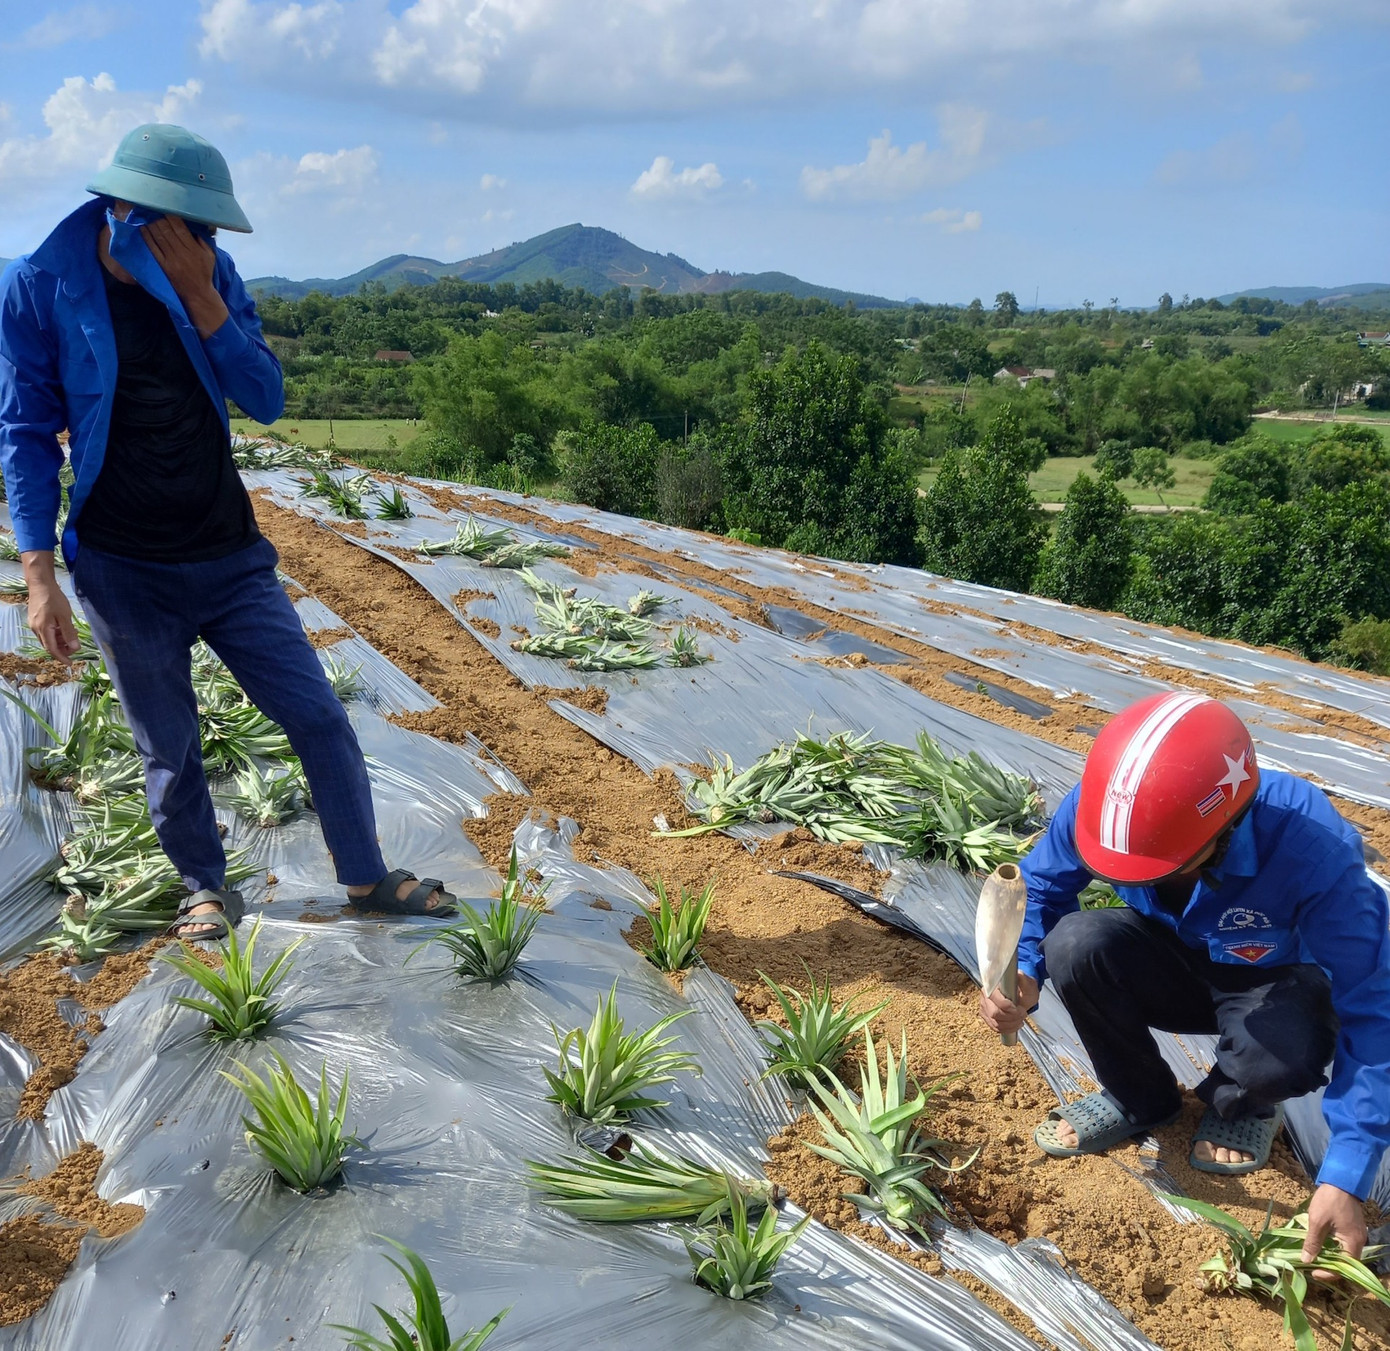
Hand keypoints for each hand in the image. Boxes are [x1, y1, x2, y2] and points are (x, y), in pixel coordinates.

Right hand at [25, 576, 79, 662]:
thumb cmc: (54, 599)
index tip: (70, 663)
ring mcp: (35, 624)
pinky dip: (56, 634)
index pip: (52, 649)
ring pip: (48, 638)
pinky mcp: (36, 619)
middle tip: (76, 646)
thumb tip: (75, 648)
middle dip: (63, 649)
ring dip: (60, 641)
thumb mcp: (64, 616)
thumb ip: (69, 633)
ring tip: (72, 636)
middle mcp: (36, 629)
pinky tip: (65, 629)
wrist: (41, 584)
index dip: (61, 657)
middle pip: (50, 645)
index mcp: (43, 629)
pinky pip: (46, 632)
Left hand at [141, 216, 228, 338]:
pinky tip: (142, 227)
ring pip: (159, 237)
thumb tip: (196, 222)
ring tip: (145, 212)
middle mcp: (182, 253)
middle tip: (151, 205)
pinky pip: (153, 248)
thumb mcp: (210, 255)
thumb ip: (203, 239)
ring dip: (150, 223)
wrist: (197, 293)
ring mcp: (171, 260)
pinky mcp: (163, 265)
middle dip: (158, 216)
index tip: (164, 204)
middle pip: (167, 230)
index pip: (180, 227)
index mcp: (194, 249)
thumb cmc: (204, 272)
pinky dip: (147, 237)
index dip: (170, 215)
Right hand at [979, 971, 1038, 1036]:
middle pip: (993, 1013)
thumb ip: (1024, 979)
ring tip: (1020, 1019)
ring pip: (995, 1022)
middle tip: (1022, 1014)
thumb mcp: (1028, 983)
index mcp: (992, 984)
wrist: (1021, 994)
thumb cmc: (1023, 988)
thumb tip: (1019, 974)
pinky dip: (1007, 1028)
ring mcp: (984, 1006)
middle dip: (1011, 1017)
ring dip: (1011, 1024)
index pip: (994, 999)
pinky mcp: (986, 1016)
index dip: (1008, 1007)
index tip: (1020, 1009)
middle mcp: (985, 995)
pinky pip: (995, 1027)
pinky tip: (1015, 1024)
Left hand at [1301, 1183, 1366, 1279]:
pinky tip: (1319, 1245)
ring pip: (1343, 1254)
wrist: (1341, 1181)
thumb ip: (1313, 1242)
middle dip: (1328, 1266)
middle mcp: (1358, 1242)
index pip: (1344, 1267)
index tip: (1312, 1271)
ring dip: (1329, 1257)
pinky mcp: (1352, 1229)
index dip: (1328, 1273)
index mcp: (1353, 1242)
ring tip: (1313, 1257)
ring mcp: (1356, 1235)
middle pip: (1345, 1263)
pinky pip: (1343, 1244)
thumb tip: (1307, 1260)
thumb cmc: (1329, 1201)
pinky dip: (1332, 1248)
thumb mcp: (1317, 1221)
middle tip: (1311, 1265)